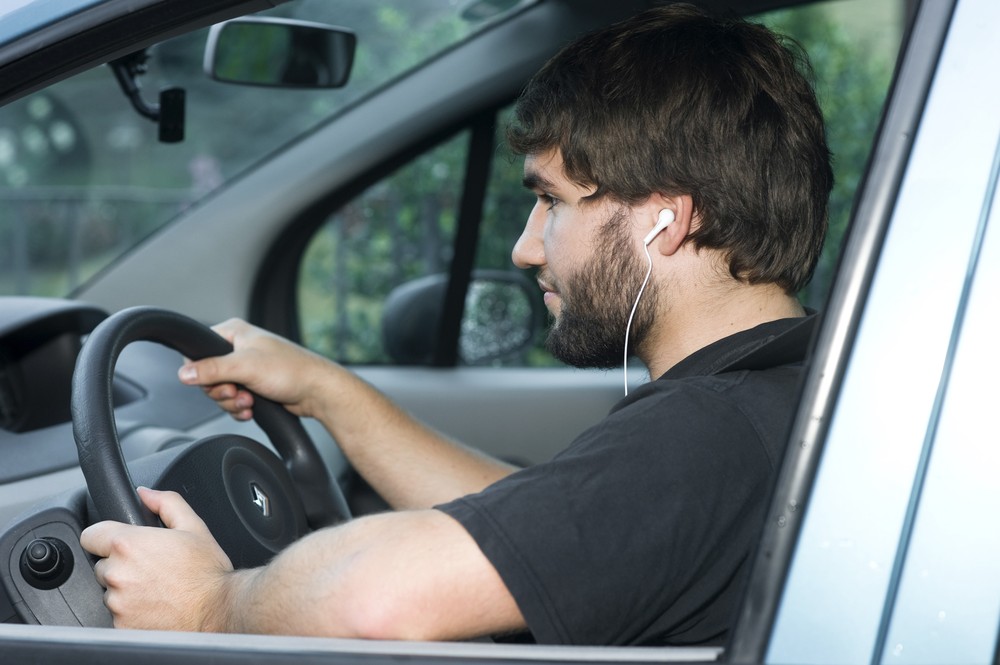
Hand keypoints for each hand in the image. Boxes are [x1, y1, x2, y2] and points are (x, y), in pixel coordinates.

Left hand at [80, 487, 234, 630]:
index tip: (118, 544)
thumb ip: (166, 502)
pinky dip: (132, 610)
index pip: (90, 535)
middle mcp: (118, 574)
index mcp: (128, 545)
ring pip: (110, 591)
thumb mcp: (193, 526)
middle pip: (102, 564)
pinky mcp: (121, 625)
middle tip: (150, 567)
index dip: (104, 536)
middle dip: (120, 564)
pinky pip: (118, 613)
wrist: (217, 610)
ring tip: (156, 587)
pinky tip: (155, 604)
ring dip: (125, 589)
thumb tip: (145, 494)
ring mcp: (117, 602)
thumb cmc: (207, 572)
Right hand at [178, 318, 335, 420]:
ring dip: (232, 402)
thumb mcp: (246, 367)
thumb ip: (212, 369)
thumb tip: (184, 373)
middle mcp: (238, 348)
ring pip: (220, 392)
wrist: (317, 391)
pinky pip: (233, 401)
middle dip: (221, 392)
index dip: (201, 371)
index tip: (216, 380)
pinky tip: (252, 409)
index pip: (197, 351)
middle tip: (238, 392)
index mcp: (233, 333)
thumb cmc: (291, 370)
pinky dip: (239, 408)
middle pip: (207, 377)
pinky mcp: (253, 386)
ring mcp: (246, 368)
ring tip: (249, 401)